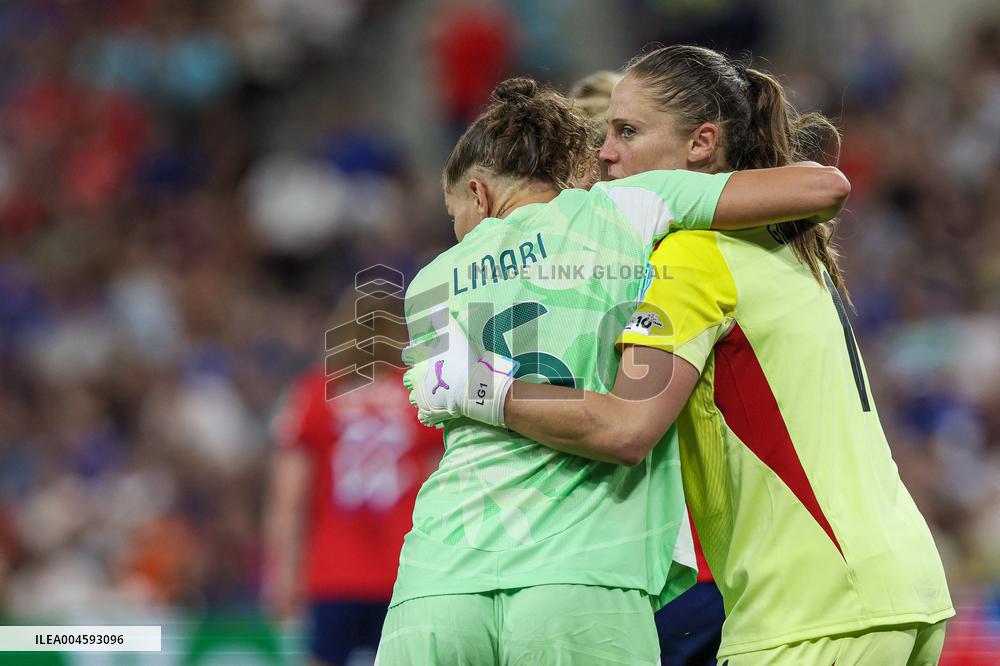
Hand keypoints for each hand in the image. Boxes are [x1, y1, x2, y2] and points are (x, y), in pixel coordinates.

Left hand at [402, 315, 517, 427]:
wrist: (474, 386)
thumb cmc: (464, 359)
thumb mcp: (455, 333)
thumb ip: (444, 318)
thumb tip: (437, 304)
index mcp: (421, 360)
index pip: (408, 354)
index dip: (412, 353)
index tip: (416, 354)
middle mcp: (417, 378)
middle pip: (408, 379)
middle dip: (415, 378)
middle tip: (427, 377)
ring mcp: (422, 397)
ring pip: (414, 398)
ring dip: (421, 396)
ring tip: (432, 395)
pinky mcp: (429, 413)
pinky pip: (423, 416)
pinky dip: (428, 415)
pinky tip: (434, 412)